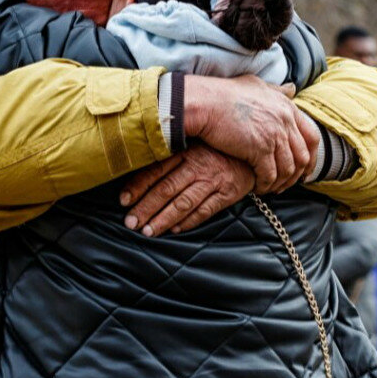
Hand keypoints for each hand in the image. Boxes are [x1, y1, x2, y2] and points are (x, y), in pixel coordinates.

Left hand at [120, 144, 254, 236]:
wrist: (253, 153)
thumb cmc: (216, 150)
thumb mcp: (194, 145)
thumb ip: (171, 156)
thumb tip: (139, 171)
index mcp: (186, 151)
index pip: (156, 170)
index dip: (138, 186)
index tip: (123, 201)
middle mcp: (198, 165)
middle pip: (166, 189)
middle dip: (146, 208)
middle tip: (131, 223)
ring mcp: (213, 180)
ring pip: (183, 203)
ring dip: (164, 219)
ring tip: (148, 232)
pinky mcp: (227, 193)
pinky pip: (205, 210)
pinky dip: (189, 221)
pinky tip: (175, 230)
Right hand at [183, 75, 318, 193]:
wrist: (205, 102)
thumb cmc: (224, 93)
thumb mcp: (256, 85)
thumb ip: (276, 90)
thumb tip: (292, 89)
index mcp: (287, 107)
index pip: (311, 137)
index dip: (311, 157)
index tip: (304, 169)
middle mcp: (285, 121)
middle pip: (303, 156)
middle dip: (297, 175)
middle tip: (286, 184)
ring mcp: (274, 135)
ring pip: (288, 169)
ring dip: (280, 183)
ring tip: (270, 188)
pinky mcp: (260, 149)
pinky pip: (270, 175)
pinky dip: (266, 185)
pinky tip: (257, 188)